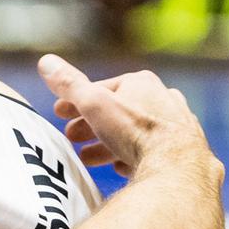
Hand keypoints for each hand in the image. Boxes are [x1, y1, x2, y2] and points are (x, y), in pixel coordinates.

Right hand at [38, 54, 212, 176]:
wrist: (177, 164)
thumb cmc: (135, 130)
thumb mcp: (94, 104)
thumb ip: (70, 85)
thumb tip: (45, 61)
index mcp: (141, 83)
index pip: (101, 89)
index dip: (76, 101)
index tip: (58, 113)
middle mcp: (163, 99)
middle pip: (118, 111)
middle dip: (91, 124)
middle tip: (70, 137)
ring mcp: (176, 125)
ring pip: (135, 132)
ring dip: (109, 143)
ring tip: (88, 157)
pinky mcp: (182, 150)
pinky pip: (152, 151)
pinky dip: (133, 156)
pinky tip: (120, 167)